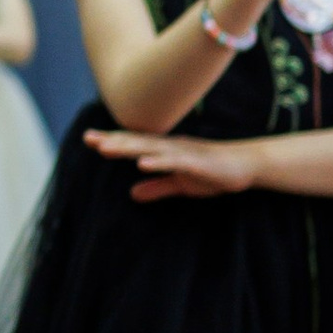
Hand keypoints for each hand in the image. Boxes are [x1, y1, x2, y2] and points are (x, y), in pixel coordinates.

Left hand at [84, 127, 258, 202]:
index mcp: (165, 151)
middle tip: (88, 139)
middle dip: (112, 140)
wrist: (245, 166)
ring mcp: (183, 153)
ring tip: (106, 149)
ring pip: (151, 149)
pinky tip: (141, 164)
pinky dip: (157, 161)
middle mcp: (170, 147)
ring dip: (128, 148)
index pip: (134, 145)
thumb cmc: (212, 172)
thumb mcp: (179, 184)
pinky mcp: (196, 162)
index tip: (89, 139)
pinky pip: (173, 161)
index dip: (112, 141)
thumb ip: (157, 188)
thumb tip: (133, 194)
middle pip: (136, 143)